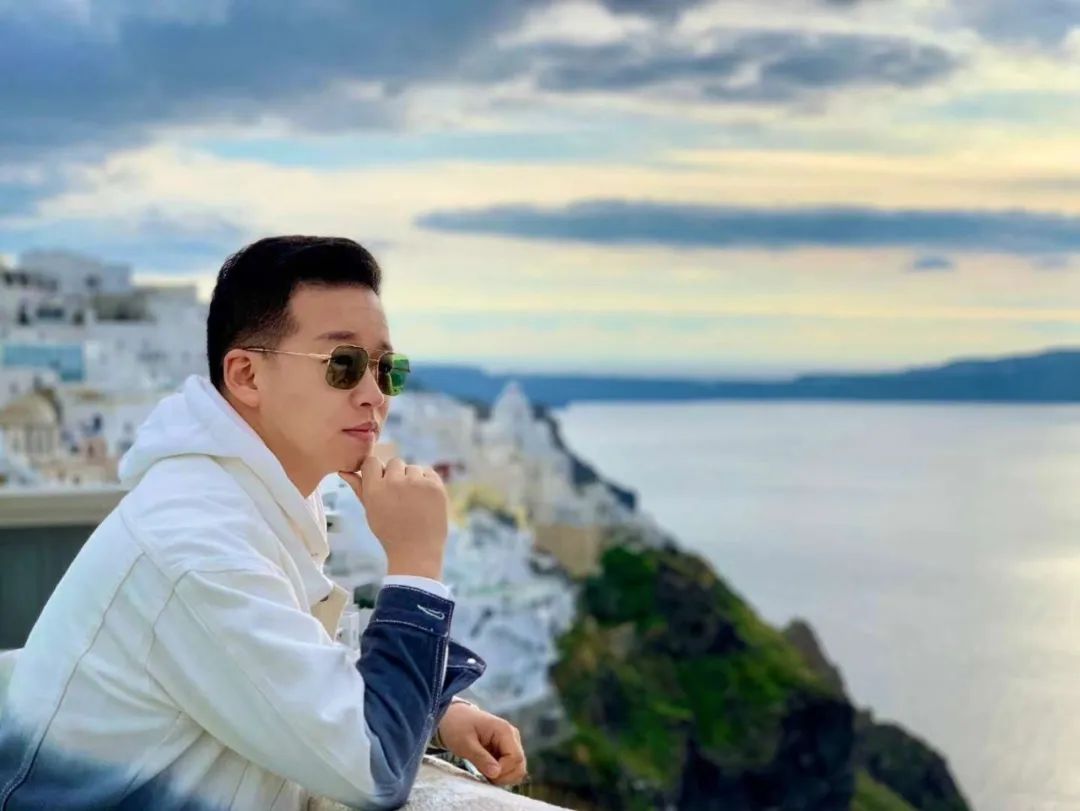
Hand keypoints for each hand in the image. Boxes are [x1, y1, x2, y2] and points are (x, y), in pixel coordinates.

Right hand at [338, 456, 448, 580]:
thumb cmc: (390, 532)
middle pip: (394, 462)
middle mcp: (395, 482)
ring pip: (413, 468)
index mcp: (375, 489)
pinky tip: (424, 500)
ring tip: (413, 502)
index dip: (376, 471)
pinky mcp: (435, 486)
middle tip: (399, 498)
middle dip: (396, 475)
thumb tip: (344, 471)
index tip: (381, 482)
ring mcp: (417, 483)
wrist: (416, 551)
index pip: (372, 461)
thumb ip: (358, 488)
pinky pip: (429, 473)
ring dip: (413, 479)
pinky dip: (427, 483)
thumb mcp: (370, 511)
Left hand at [437, 702, 527, 786]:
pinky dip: (500, 774)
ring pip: (517, 768)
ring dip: (503, 777)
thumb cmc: (457, 726)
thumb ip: (481, 758)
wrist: (452, 717)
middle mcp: (512, 736)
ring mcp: (510, 743)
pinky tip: (486, 771)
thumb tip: (496, 773)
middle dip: (504, 776)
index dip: (503, 770)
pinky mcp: (505, 750)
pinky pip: (510, 768)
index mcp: (504, 730)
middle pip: (520, 764)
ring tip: (484, 773)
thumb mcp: (464, 743)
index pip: (515, 757)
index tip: (486, 774)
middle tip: (485, 776)